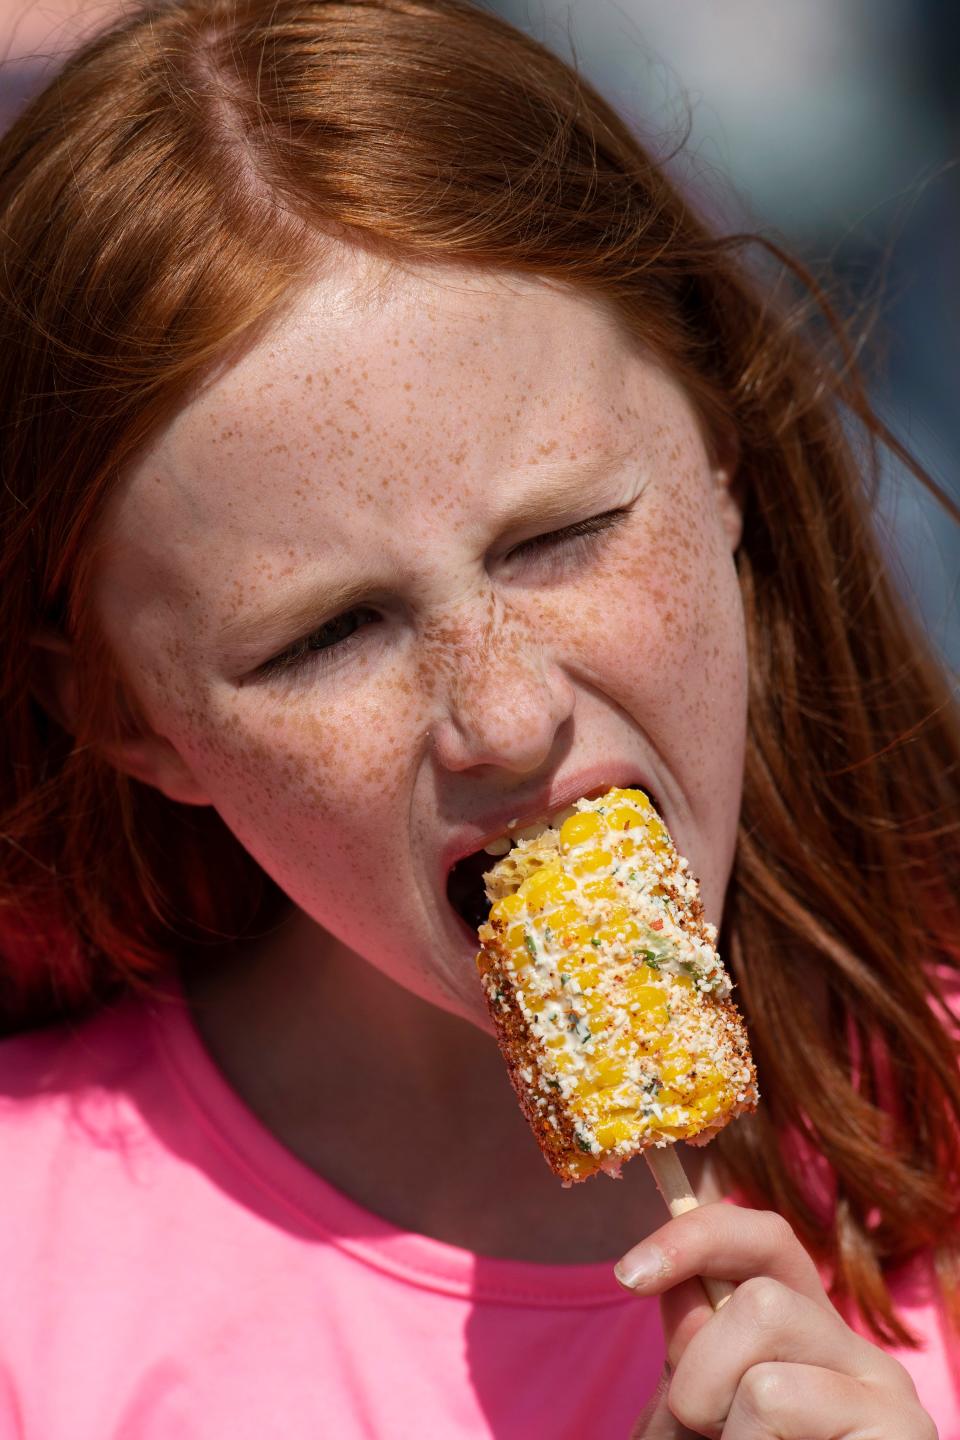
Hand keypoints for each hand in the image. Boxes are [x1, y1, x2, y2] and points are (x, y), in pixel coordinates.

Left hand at [615, 1203, 937, 1438]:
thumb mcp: (694, 1417)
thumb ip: (690, 1351)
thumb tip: (674, 1281)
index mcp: (807, 1331)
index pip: (762, 1239)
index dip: (693, 1237)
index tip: (626, 1276)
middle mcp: (856, 1353)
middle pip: (761, 1301)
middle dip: (701, 1375)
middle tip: (708, 1435)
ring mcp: (886, 1399)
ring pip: (766, 1376)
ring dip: (724, 1433)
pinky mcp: (900, 1438)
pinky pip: (783, 1410)